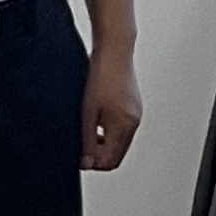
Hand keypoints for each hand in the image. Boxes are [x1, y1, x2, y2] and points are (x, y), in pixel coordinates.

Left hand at [79, 50, 143, 172]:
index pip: (111, 161)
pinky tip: (97, 120)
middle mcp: (134, 122)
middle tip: (81, 146)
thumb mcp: (87, 113)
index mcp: (124, 126)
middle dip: (99, 155)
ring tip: (87, 132)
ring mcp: (136, 113)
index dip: (94, 163)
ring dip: (104, 143)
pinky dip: (110, 131)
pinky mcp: (134, 106)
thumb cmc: (101, 76)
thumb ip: (88, 140)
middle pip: (118, 154)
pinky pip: (123, 128)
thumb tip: (87, 161)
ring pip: (120, 142)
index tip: (79, 156)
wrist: (115, 52)